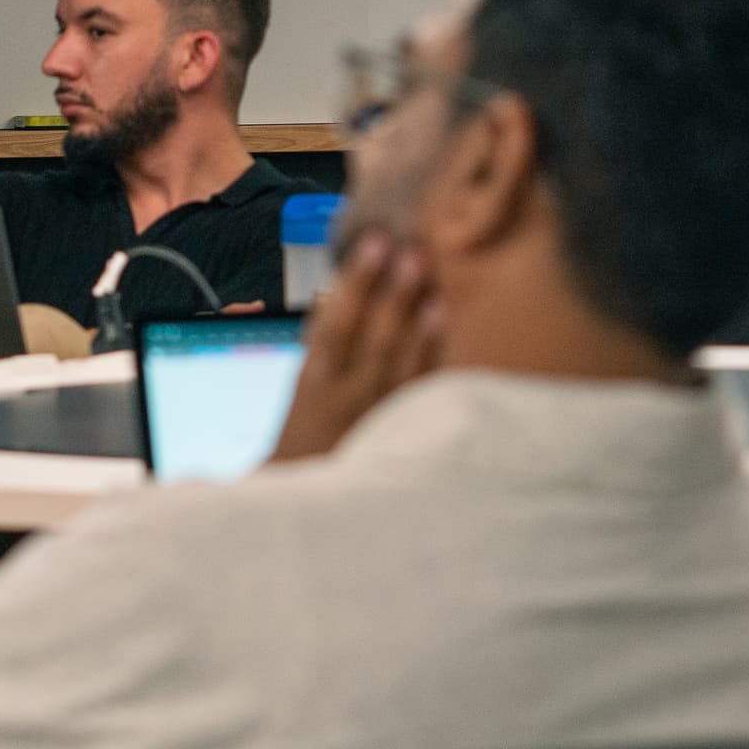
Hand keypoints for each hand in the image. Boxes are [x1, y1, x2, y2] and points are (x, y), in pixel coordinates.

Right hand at [270, 233, 443, 463]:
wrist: (313, 505)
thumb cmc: (308, 433)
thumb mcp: (304, 387)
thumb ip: (327, 342)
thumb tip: (349, 281)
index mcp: (314, 383)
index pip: (334, 324)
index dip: (355, 282)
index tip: (373, 243)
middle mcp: (348, 397)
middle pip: (373, 337)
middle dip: (392, 291)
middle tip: (410, 248)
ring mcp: (382, 413)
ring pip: (401, 360)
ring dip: (417, 316)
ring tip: (431, 275)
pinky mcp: (407, 427)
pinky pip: (424, 384)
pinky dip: (434, 350)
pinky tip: (445, 317)